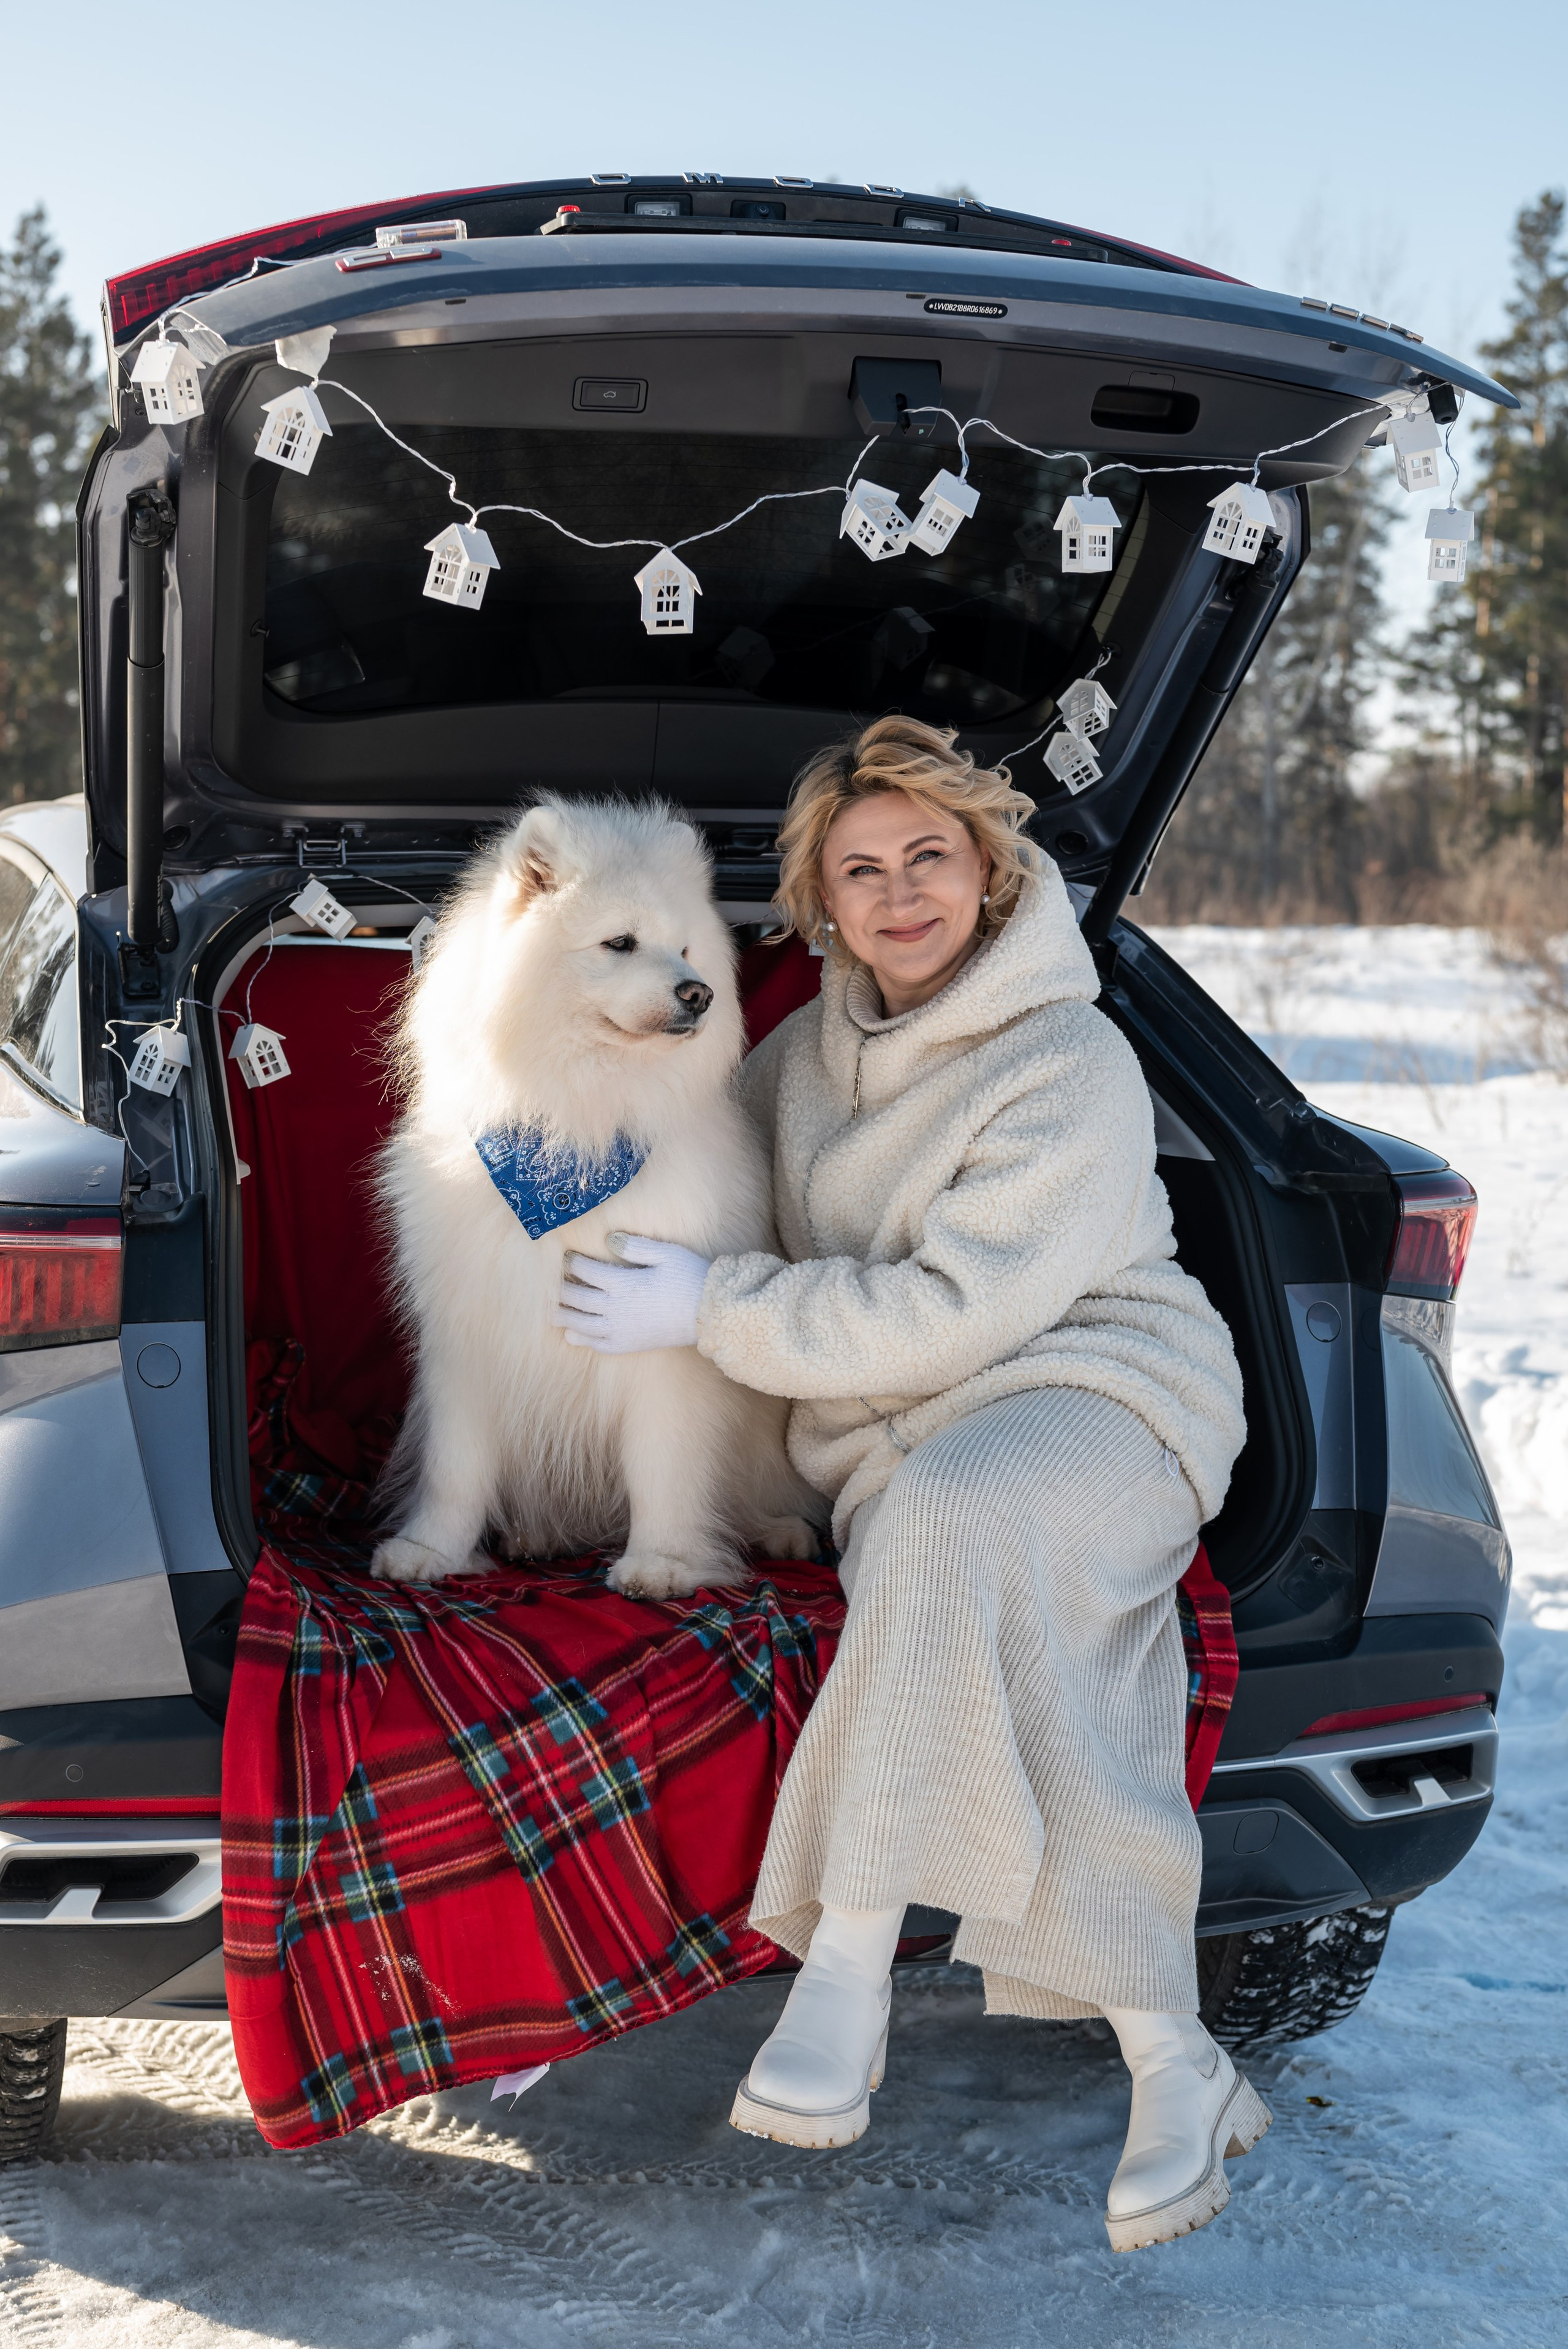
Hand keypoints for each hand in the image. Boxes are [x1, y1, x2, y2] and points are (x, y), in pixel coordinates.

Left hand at [553, 1234, 711, 1354]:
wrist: (709, 1314)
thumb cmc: (690, 1277)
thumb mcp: (665, 1254)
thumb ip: (634, 1246)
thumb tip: (609, 1238)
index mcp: (623, 1283)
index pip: (586, 1271)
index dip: (572, 1263)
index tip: (564, 1257)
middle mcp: (616, 1309)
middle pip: (578, 1298)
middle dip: (561, 1290)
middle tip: (549, 1285)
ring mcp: (621, 1330)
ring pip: (582, 1324)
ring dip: (564, 1317)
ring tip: (550, 1313)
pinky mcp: (629, 1345)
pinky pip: (599, 1345)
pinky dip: (583, 1340)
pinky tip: (573, 1335)